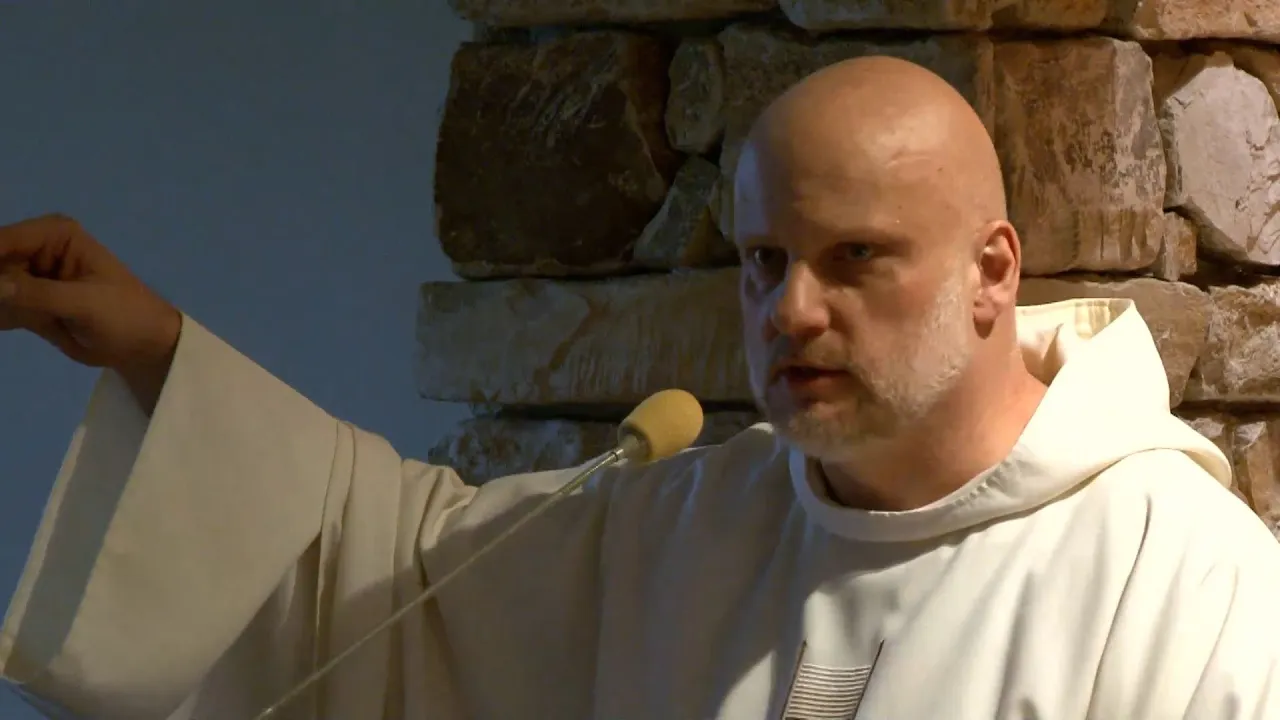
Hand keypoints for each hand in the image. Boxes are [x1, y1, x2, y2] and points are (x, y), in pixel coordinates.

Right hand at [0, 214, 181, 407]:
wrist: (144, 345)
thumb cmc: (125, 315)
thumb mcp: (84, 303)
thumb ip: (37, 295)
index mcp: (55, 234)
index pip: (3, 240)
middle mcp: (37, 249)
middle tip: (10, 311)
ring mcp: (29, 276)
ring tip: (35, 319)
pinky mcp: (26, 302)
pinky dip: (1, 318)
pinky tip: (24, 324)